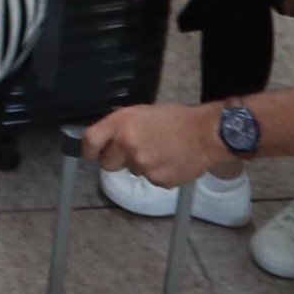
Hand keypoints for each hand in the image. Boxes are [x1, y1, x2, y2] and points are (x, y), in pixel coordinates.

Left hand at [83, 102, 229, 191]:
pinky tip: (170, 161)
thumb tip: (108, 140)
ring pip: (132, 171)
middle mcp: (127, 144)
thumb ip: (122, 127)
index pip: (90, 141)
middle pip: (107, 164)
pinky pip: (151, 179)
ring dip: (141, 165)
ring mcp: (142, 165)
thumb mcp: (142, 113)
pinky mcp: (157, 180)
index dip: (89, 150)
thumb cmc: (175, 119)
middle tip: (133, 152)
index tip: (92, 154)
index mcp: (122, 123)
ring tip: (161, 151)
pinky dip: (158, 173)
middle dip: (116, 160)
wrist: (205, 134)